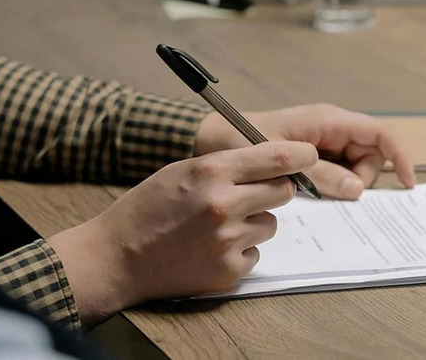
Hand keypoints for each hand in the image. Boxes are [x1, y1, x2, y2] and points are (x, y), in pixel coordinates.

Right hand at [48, 141, 316, 325]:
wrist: (117, 257)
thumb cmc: (148, 208)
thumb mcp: (182, 170)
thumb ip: (227, 165)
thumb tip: (274, 163)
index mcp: (211, 171)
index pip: (276, 158)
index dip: (300, 155)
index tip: (309, 155)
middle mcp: (224, 204)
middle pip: (282, 191)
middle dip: (274, 189)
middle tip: (251, 194)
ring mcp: (228, 240)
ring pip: (270, 224)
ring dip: (253, 221)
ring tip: (218, 225)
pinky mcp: (228, 270)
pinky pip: (256, 253)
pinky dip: (241, 250)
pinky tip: (211, 247)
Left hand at [194, 104, 416, 199]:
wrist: (211, 140)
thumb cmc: (241, 140)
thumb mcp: (282, 163)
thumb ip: (320, 175)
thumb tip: (357, 189)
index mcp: (329, 120)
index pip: (380, 134)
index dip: (400, 156)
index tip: (409, 183)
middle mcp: (332, 129)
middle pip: (371, 156)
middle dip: (361, 179)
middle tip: (330, 192)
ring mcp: (324, 143)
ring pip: (356, 169)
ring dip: (343, 184)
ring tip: (311, 190)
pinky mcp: (314, 156)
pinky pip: (337, 174)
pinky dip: (332, 186)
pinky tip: (310, 192)